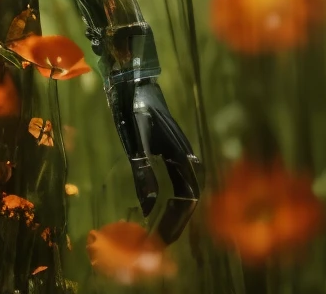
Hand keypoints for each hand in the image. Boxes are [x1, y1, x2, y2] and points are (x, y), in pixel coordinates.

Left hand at [105, 75, 199, 242]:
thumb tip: (149, 206)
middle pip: (189, 198)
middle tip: (162, 241)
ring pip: (186, 191)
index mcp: (182, 156)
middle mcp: (186, 157)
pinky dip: (173, 199)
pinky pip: (178, 181)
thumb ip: (143, 170)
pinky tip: (162, 208)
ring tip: (163, 231)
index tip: (164, 239)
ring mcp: (181, 153)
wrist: (137, 83)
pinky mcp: (172, 151)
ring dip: (176, 212)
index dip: (177, 221)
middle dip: (178, 221)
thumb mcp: (137, 139)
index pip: (187, 198)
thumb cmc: (136, 107)